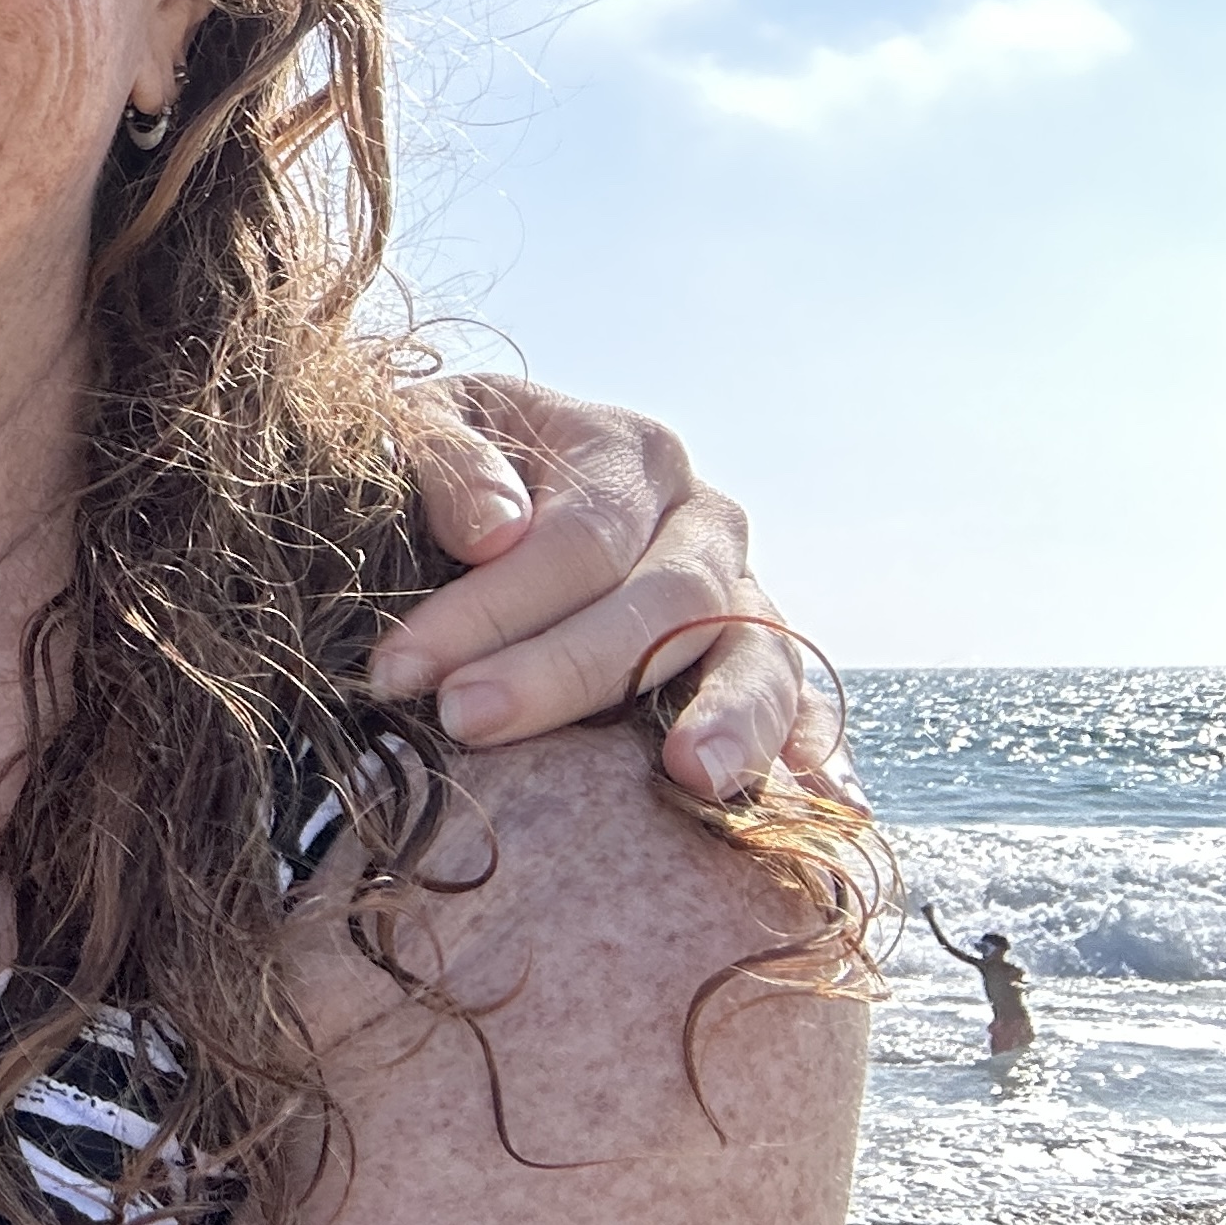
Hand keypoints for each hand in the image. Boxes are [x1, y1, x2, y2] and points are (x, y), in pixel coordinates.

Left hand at [376, 377, 837, 802]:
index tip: (400, 670)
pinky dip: (817, 742)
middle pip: (663, 601)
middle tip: (469, 721)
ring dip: (730, 717)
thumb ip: (448, 461)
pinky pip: (806, 694)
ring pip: (757, 650)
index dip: (489, 608)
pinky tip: (825, 798)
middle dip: (562, 671)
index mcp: (627, 450)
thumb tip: (493, 533)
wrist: (492, 481)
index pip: (574, 539)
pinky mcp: (762, 652)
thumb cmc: (448, 463)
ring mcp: (742, 585)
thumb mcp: (425, 425)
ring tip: (689, 777)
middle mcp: (700, 515)